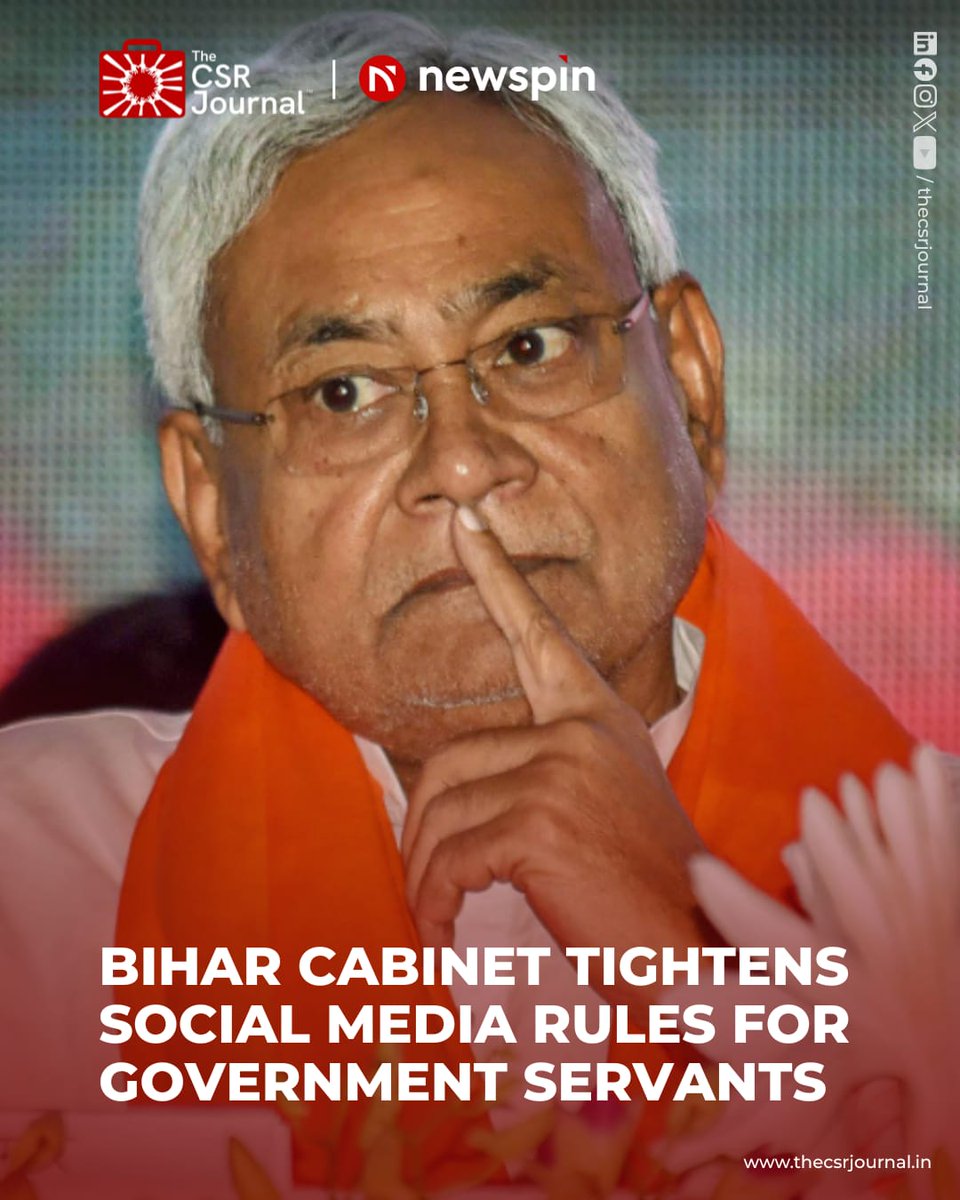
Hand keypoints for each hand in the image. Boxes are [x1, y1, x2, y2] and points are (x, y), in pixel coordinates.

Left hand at [401, 505, 707, 990]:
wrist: (695, 954)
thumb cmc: (643, 888)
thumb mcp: (606, 804)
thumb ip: (548, 771)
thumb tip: (462, 784)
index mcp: (600, 717)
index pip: (541, 635)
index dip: (499, 577)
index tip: (465, 524)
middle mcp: (581, 729)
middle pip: (451, 759)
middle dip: (423, 828)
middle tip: (429, 883)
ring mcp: (560, 770)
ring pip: (442, 810)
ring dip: (425, 873)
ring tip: (438, 915)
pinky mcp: (539, 821)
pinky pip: (449, 856)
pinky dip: (432, 900)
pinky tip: (441, 930)